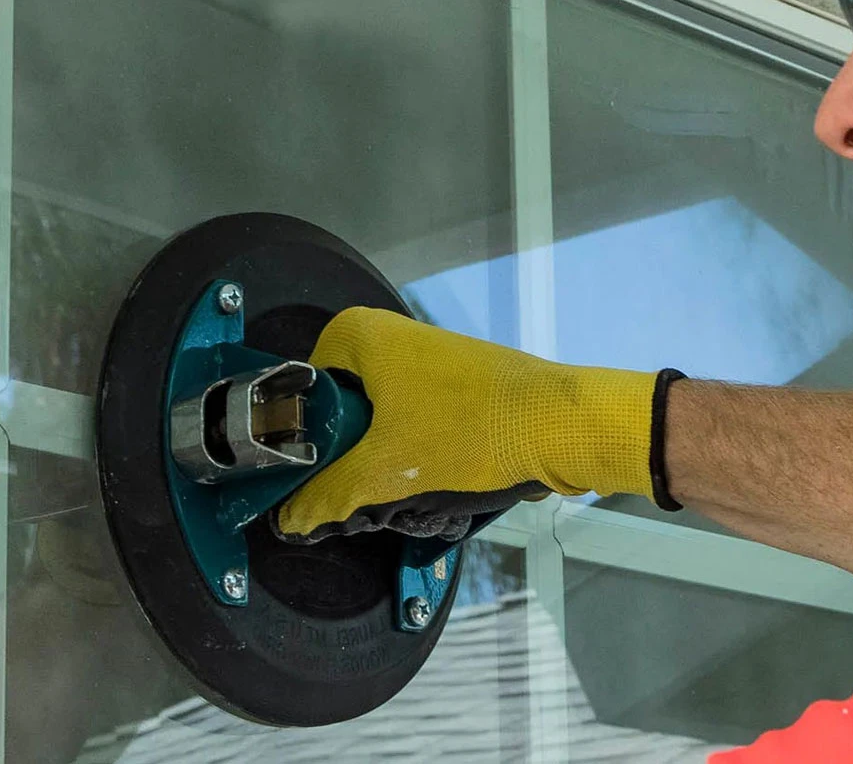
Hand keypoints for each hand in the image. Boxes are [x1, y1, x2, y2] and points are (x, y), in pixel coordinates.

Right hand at [274, 307, 672, 540]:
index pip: (301, 392)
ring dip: (383, 459)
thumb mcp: (390, 470)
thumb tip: (291, 517)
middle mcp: (390, 336)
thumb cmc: (477, 427)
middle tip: (357, 489)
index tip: (313, 476)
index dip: (304, 439)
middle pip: (340, 410)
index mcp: (360, 335)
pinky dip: (415, 452)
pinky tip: (431, 479)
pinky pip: (414, 421)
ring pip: (379, 420)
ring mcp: (426, 360)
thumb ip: (330, 494)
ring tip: (399, 488)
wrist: (562, 425)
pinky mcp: (457, 384)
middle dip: (348, 454)